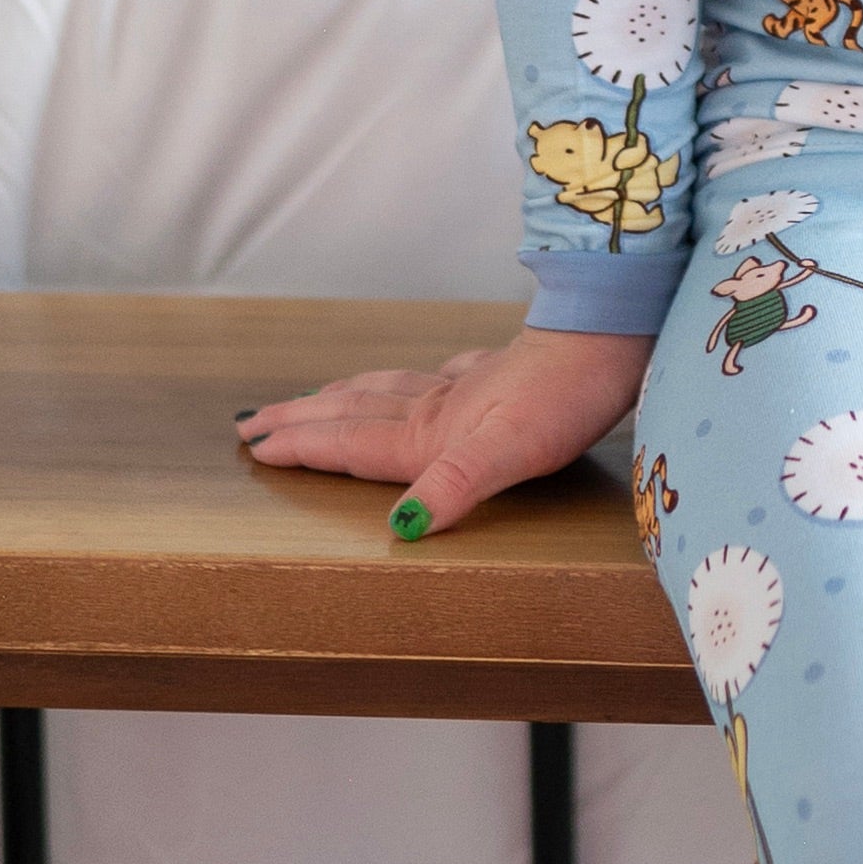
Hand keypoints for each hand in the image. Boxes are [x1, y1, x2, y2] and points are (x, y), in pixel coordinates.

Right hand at [234, 327, 655, 538]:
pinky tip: (425, 379)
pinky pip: (435, 379)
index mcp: (432, 433)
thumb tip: (402, 526)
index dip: (304, 448)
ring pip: (387, 392)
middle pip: (354, 413)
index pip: (351, 444)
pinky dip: (410, 382)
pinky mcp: (498, 376)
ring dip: (343, 398)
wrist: (609, 337)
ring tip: (315, 398)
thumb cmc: (565, 397)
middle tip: (253, 424)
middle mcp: (439, 407)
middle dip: (302, 420)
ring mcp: (468, 388)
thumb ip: (453, 486)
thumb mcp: (509, 451)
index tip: (256, 449)